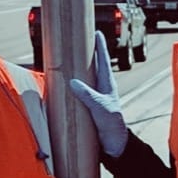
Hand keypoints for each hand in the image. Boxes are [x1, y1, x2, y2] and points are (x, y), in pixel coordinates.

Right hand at [70, 31, 127, 156]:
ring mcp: (95, 98)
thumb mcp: (100, 108)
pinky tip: (63, 86)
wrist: (114, 144)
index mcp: (107, 85)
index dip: (100, 46)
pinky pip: (78, 94)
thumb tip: (73, 82)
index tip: (97, 32)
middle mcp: (101, 89)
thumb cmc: (111, 125)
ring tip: (68, 59)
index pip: (103, 61)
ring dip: (77, 70)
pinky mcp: (88, 108)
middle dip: (87, 54)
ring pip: (85, 79)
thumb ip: (88, 95)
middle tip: (79, 41)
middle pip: (93, 67)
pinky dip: (71, 88)